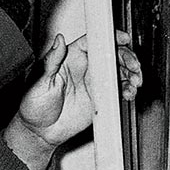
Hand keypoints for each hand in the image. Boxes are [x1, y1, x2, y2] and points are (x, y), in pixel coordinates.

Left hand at [4, 30, 142, 169]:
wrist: (40, 132)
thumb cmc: (34, 105)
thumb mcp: (40, 81)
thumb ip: (51, 60)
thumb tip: (58, 40)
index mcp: (71, 58)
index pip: (94, 41)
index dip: (110, 38)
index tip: (122, 39)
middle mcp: (85, 68)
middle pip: (112, 55)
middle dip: (127, 58)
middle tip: (134, 67)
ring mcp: (94, 83)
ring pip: (118, 72)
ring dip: (131, 74)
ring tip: (134, 82)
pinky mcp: (100, 99)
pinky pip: (117, 91)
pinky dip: (127, 90)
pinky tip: (129, 93)